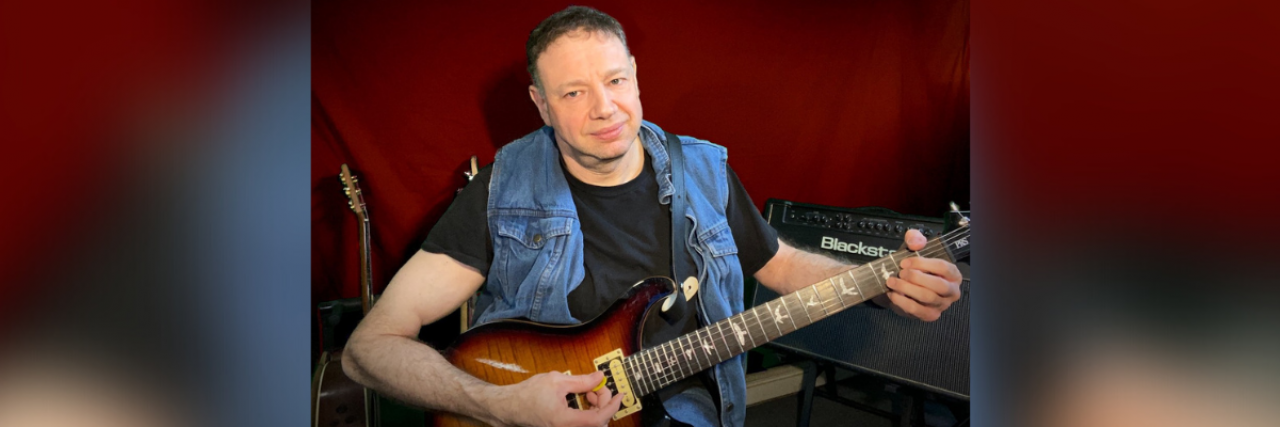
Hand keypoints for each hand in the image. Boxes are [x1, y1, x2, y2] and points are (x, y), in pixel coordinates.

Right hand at [489, 370, 624, 426]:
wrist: (510, 406)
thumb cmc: (528, 394)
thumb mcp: (557, 381)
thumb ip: (581, 380)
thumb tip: (600, 377)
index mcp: (565, 421)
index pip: (599, 418)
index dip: (612, 406)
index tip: (619, 395)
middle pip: (597, 423)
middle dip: (603, 403)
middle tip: (598, 387)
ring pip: (591, 424)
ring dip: (596, 407)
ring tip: (588, 391)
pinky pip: (582, 424)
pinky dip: (588, 411)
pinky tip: (582, 398)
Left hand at [874, 229, 962, 321]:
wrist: (902, 286)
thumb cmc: (913, 267)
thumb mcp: (913, 248)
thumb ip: (915, 238)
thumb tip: (916, 242)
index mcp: (952, 274)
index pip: (943, 267)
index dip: (922, 264)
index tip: (905, 262)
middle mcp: (951, 291)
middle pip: (938, 285)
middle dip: (916, 277)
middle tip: (901, 273)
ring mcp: (941, 305)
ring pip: (926, 297)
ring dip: (906, 288)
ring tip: (892, 281)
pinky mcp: (929, 315)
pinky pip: (916, 309)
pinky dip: (901, 301)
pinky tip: (893, 293)